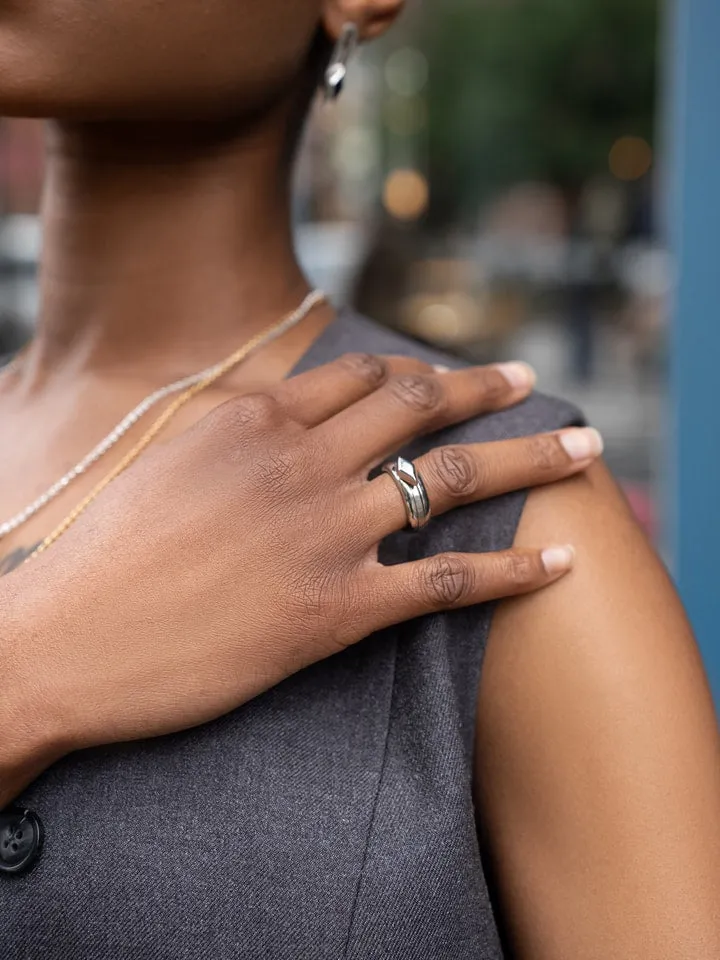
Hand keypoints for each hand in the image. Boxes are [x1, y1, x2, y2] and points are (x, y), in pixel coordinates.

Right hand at [1, 353, 601, 801]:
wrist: (67, 642)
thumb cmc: (104, 557)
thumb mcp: (168, 461)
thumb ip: (235, 429)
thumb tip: (281, 406)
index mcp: (255, 423)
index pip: (360, 379)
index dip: (415, 372)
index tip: (447, 376)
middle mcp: (300, 466)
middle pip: (417, 408)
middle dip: (485, 391)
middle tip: (528, 382)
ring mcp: (324, 536)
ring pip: (449, 482)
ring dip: (527, 460)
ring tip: (583, 451)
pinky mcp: (335, 612)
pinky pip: (443, 584)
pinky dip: (509, 574)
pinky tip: (558, 564)